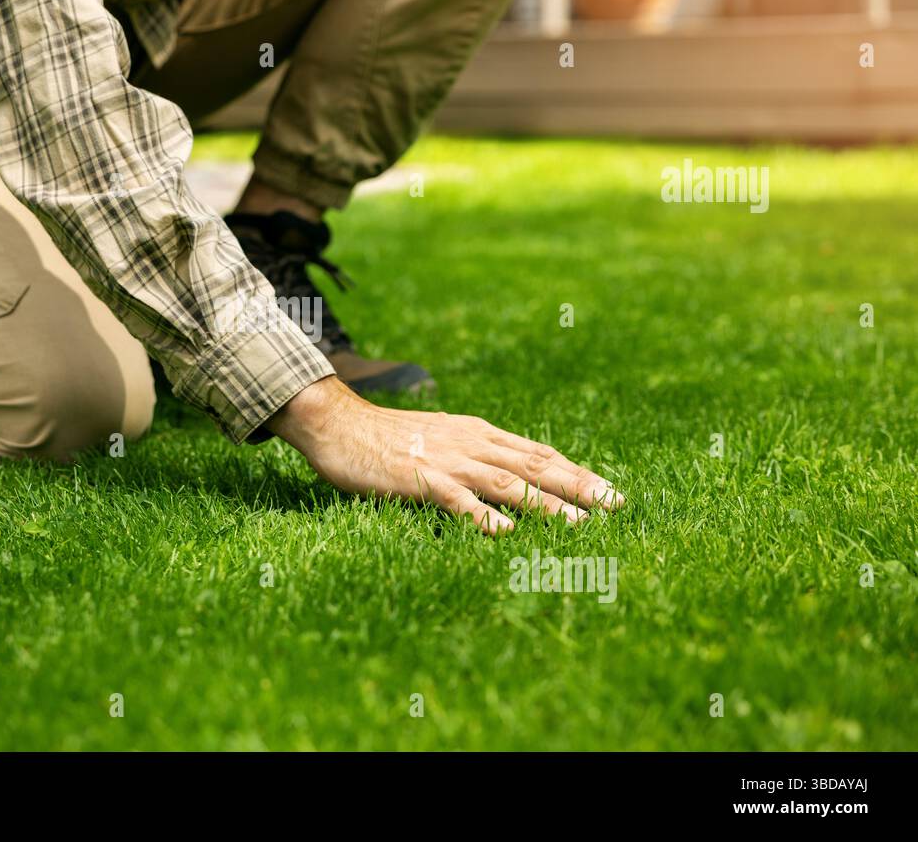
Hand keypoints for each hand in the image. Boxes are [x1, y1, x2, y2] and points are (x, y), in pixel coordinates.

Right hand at [266, 376, 624, 534]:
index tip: (609, 492)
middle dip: (580, 486)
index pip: (538, 453)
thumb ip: (470, 452)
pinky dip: (484, 515)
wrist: (338, 422)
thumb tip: (503, 473)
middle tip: (617, 506)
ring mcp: (448, 460)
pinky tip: (507, 532)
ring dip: (548, 505)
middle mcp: (471, 442)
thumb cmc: (385, 437)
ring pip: (508, 483)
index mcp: (477, 433)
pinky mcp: (420, 479)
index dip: (576, 472)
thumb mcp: (438, 438)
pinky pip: (459, 499)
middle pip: (535, 466)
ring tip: (581, 525)